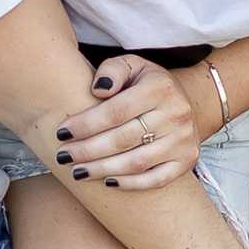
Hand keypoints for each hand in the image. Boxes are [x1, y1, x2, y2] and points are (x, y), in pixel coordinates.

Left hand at [52, 54, 200, 188]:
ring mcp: (184, 140)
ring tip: (78, 171)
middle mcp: (176, 114)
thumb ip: (112, 70)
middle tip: (63, 156)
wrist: (184, 100)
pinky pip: (156, 179)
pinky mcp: (187, 160)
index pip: (116, 111)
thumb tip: (98, 90)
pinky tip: (107, 181)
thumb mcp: (131, 65)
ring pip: (137, 162)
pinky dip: (131, 183)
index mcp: (160, 87)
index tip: (62, 132)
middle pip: (123, 139)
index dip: (86, 124)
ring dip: (103, 169)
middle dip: (88, 150)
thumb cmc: (145, 83)